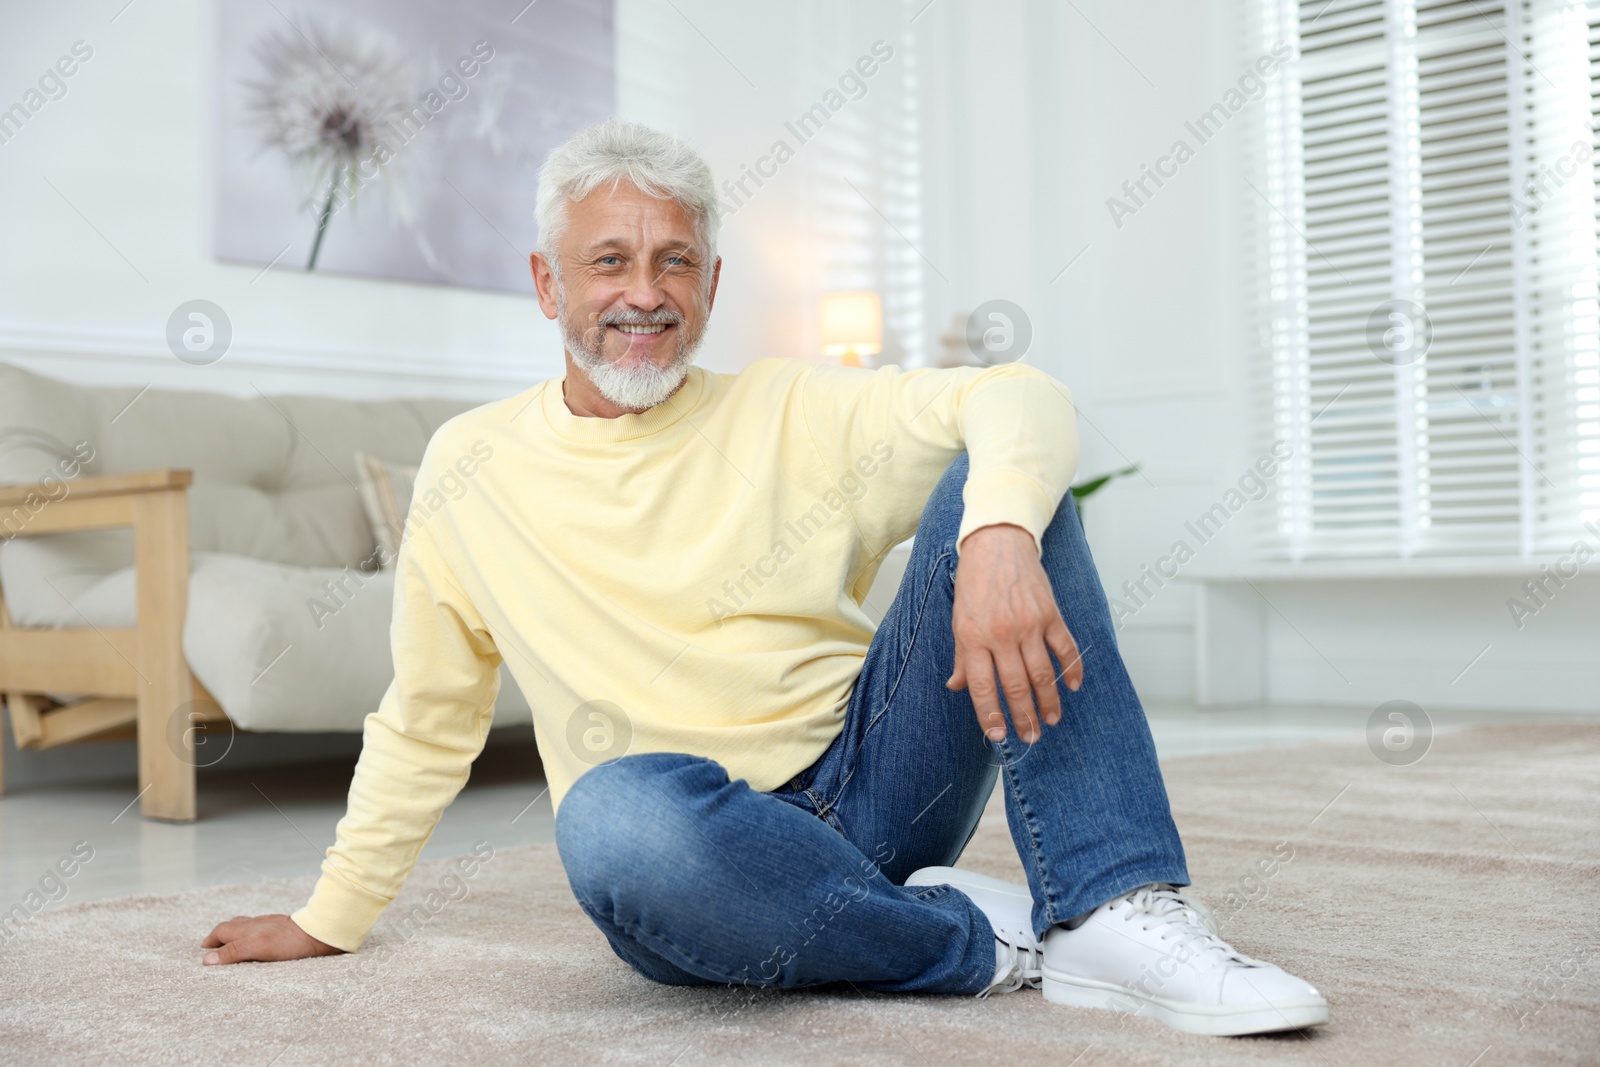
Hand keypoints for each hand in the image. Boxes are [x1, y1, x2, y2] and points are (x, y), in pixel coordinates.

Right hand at [201, 914, 343, 965]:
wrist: (320, 933)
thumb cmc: (289, 942)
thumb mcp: (257, 947)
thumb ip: (233, 951)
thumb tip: (206, 960)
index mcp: (248, 928)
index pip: (223, 931)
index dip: (212, 939)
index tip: (204, 947)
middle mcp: (258, 924)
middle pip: (234, 926)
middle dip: (222, 934)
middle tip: (213, 944)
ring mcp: (272, 925)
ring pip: (249, 926)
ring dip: (238, 932)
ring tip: (233, 941)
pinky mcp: (285, 929)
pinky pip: (264, 929)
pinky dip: (254, 934)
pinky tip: (261, 939)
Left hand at [946, 523, 1082, 743]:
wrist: (997, 543)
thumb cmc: (974, 583)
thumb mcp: (958, 620)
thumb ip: (961, 656)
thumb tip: (957, 687)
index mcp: (973, 638)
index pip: (982, 688)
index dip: (991, 715)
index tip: (998, 735)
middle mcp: (1001, 634)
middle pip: (1015, 686)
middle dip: (1024, 717)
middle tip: (1031, 737)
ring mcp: (1028, 624)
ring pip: (1042, 674)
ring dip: (1048, 701)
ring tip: (1051, 720)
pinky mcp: (1050, 614)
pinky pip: (1065, 648)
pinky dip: (1071, 669)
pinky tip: (1073, 686)